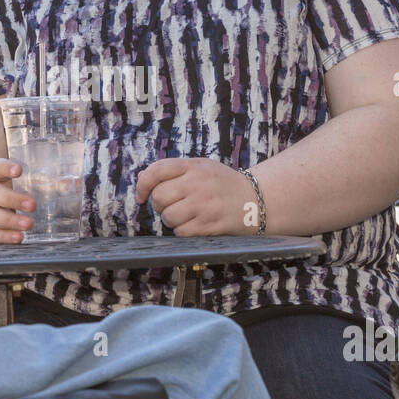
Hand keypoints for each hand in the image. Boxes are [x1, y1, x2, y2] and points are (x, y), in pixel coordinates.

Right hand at [0, 158, 34, 243]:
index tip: (19, 170)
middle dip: (13, 199)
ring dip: (10, 220)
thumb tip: (66, 185)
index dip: (5, 168)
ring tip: (28, 224)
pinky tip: (18, 237)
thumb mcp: (8, 183)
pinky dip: (5, 236)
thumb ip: (36, 182)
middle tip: (32, 205)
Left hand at [135, 158, 257, 235]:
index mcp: (195, 166)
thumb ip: (172, 171)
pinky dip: (183, 231)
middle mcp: (199, 183)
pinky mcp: (211, 224)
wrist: (257, 200)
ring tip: (185, 215)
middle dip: (160, 205)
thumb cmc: (223, 184)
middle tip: (172, 206)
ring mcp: (205, 205)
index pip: (157, 170)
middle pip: (159, 197)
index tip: (141, 195)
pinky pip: (182, 232)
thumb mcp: (201, 168)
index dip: (143, 184)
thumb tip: (141, 179)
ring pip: (168, 217)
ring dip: (171, 220)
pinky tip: (194, 225)